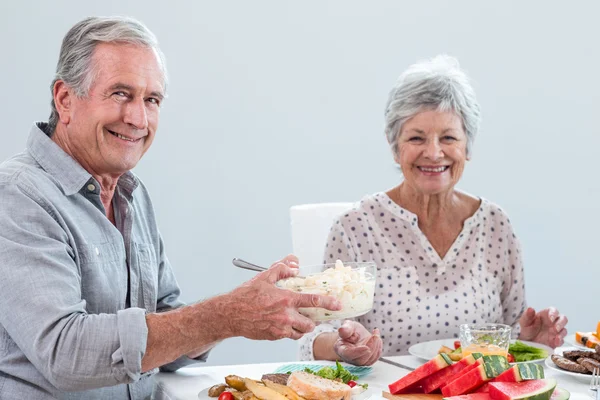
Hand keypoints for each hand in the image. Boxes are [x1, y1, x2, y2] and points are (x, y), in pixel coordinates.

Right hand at [224, 255, 340, 340]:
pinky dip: (291, 332)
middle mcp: (285, 315)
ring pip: (301, 332)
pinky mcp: (274, 336)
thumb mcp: (264, 276)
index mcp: (285, 299)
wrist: (230, 314)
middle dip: (313, 321)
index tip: (338, 305)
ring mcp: (279, 328)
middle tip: (312, 316)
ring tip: (299, 320)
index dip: (328, 302)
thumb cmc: (245, 295)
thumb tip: (294, 265)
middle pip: (310, 323)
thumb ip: (281, 269)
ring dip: (302, 327)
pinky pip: (289, 336)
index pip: (312, 300)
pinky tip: (285, 324)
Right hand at [333, 320, 381, 365]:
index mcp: (342, 349)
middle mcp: (349, 358)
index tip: (366, 347)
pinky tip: (377, 339)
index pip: (349, 354)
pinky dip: (378, 348)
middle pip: (361, 360)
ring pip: (369, 360)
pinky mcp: (367, 361)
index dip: (358, 352)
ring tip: (376, 334)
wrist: (355, 334)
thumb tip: (341, 330)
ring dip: (376, 347)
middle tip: (375, 336)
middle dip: (370, 347)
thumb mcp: (348, 325)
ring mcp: (358, 361)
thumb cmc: (350, 330)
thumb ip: (345, 328)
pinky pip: (375, 358)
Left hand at [518, 306, 567, 347]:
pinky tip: (555, 342)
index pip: (553, 310)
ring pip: (564, 330)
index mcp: (545, 315)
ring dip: (561, 333)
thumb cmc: (525, 329)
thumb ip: (527, 315)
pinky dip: (560, 341)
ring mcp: (555, 332)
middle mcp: (552, 322)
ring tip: (556, 337)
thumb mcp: (524, 322)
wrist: (524, 341)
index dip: (554, 313)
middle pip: (563, 319)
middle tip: (555, 328)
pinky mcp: (555, 341)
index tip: (551, 318)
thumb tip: (530, 309)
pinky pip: (561, 341)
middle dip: (561, 323)